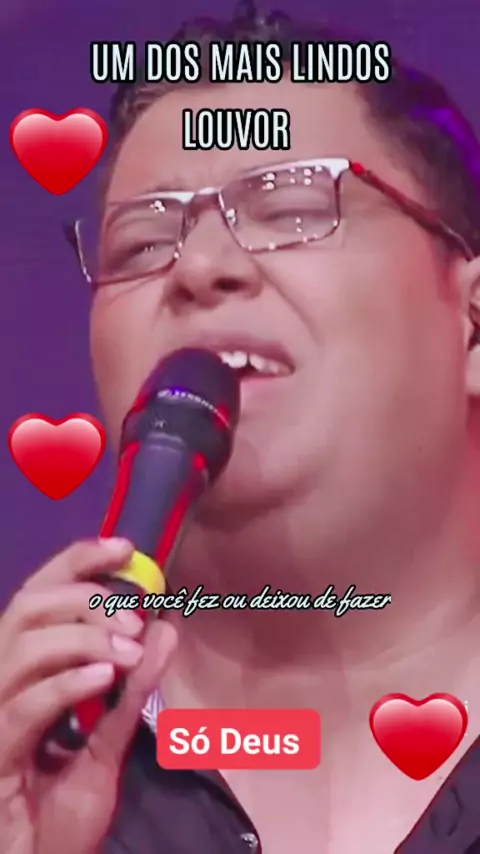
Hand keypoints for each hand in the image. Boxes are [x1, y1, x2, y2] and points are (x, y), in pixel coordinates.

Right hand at [0, 538, 176, 853]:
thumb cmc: (60, 812)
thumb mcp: (108, 743)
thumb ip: (133, 689)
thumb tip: (166, 630)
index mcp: (22, 673)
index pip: (38, 596)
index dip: (75, 563)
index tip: (122, 548)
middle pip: (27, 608)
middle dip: (84, 599)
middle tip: (135, 615)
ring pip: (23, 647)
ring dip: (84, 638)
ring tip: (128, 650)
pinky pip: (24, 705)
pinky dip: (67, 682)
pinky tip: (106, 676)